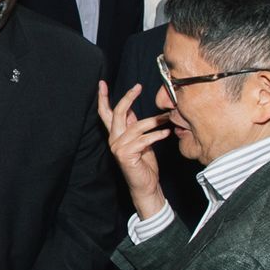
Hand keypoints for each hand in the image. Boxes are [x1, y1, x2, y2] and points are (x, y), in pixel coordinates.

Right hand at [96, 81, 170, 212]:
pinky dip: (156, 135)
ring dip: (153, 121)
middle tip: (138, 86)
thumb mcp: (140, 140)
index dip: (103, 97)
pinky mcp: (125, 155)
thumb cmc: (144, 163)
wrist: (146, 185)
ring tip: (166, 118)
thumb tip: (131, 108)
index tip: (102, 83)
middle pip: (117, 113)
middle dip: (127, 98)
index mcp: (115, 134)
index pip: (105, 113)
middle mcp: (113, 139)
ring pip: (135, 126)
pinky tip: (166, 133)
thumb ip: (134, 125)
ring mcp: (118, 148)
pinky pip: (143, 140)